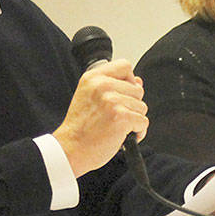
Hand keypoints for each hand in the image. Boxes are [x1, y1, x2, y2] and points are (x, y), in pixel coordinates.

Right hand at [52, 59, 146, 176]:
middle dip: (132, 105)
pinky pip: (143, 122)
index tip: (122, 94)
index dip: (129, 81)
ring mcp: (112, 100)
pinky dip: (138, 132)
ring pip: (142, 106)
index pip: (125, 66)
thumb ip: (114, 86)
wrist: (71, 149)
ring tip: (117, 127)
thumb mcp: (90, 98)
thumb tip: (138, 82)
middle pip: (137, 89)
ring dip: (134, 119)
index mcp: (93, 78)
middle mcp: (102, 85)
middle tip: (114, 117)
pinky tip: (123, 136)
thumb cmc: (80, 127)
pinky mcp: (121, 117)